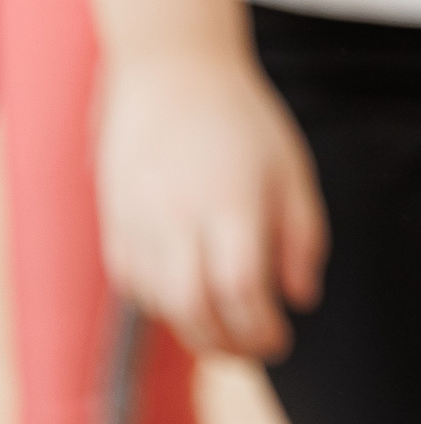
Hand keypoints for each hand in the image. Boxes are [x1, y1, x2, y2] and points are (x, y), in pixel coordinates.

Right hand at [96, 48, 327, 359]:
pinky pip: (133, 284)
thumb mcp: (292, 168)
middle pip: (193, 307)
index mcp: (231, 200)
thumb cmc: (244, 121)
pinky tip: (190, 302)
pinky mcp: (114, 222)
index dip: (260, 326)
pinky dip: (162, 306)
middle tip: (257, 350)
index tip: (282, 339)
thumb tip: (301, 298)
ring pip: (160, 303)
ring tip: (229, 333)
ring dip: (195, 331)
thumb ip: (303, 235)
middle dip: (228, 344)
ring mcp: (138, 220)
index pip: (240, 287)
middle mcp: (178, 215)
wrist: (172, 74)